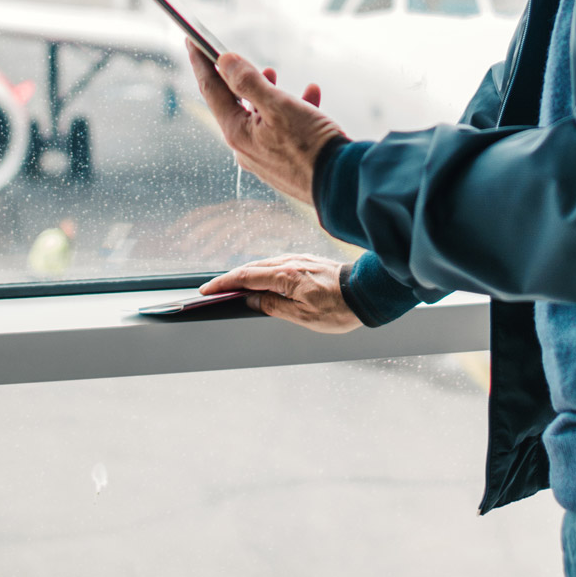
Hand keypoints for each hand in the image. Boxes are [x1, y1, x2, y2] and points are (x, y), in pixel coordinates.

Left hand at [186, 48, 348, 205]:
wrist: (341, 184)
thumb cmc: (311, 145)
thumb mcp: (279, 106)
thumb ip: (248, 82)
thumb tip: (223, 60)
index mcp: (237, 133)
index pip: (210, 90)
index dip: (200, 62)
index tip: (191, 40)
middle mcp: (245, 148)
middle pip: (234, 103)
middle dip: (238, 77)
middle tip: (237, 57)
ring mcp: (264, 157)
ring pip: (259, 116)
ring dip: (266, 92)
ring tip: (274, 73)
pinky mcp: (284, 162)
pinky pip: (281, 130)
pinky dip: (292, 110)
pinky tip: (311, 95)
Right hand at [202, 254, 359, 333]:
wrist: (368, 292)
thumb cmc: (340, 309)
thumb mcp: (303, 317)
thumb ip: (273, 306)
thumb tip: (251, 299)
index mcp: (286, 277)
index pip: (246, 278)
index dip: (224, 284)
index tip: (207, 290)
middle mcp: (290, 263)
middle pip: (252, 268)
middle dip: (230, 278)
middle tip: (213, 289)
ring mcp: (300, 259)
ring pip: (265, 264)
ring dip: (246, 274)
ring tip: (233, 287)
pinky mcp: (308, 261)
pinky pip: (277, 264)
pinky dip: (262, 271)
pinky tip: (262, 280)